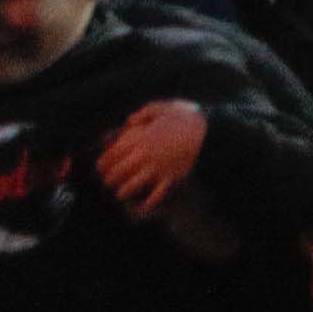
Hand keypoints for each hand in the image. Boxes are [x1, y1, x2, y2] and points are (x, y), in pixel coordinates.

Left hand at [96, 100, 207, 221]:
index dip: (102, 162)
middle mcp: (146, 156)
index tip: (100, 166)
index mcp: (141, 140)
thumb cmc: (187, 117)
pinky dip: (148, 202)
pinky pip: (156, 194)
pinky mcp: (171, 177)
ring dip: (123, 192)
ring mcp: (158, 168)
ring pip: (132, 186)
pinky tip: (144, 204)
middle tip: (108, 182)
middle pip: (118, 173)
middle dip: (109, 179)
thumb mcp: (164, 107)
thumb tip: (129, 120)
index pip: (112, 155)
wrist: (211, 131)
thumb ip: (144, 112)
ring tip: (121, 193)